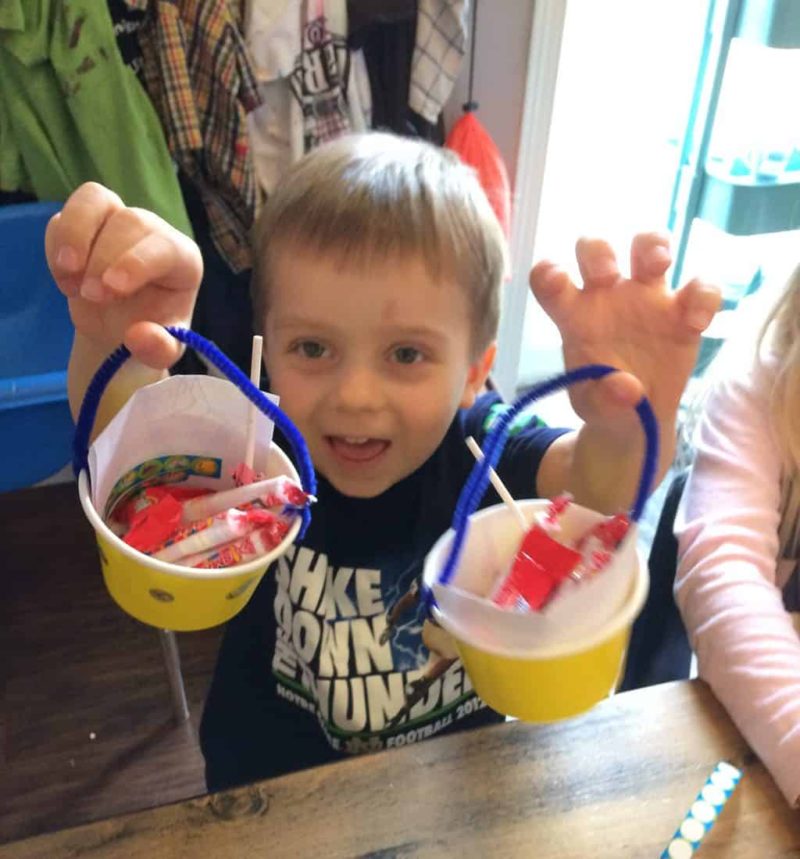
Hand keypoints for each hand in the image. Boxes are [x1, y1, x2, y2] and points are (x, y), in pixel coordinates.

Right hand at [45, 182, 202, 369]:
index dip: (136, 263)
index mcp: (182, 259)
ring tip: (69, 280)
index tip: (111, 288)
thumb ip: (158, 348)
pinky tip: (65, 281)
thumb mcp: (160, 351)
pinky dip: (56, 245)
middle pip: (129, 221)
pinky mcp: (85, 222)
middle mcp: (153, 232)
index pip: (165, 246)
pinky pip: (64, 216)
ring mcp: (117, 220)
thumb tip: (138, 337)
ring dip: (74, 237)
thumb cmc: (149, 333)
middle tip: (91, 296)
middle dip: (103, 259)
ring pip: (95, 200)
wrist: (119, 328)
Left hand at [529, 232, 719, 437]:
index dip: (548, 272)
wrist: (637, 419)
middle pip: (595, 248)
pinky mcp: (682, 312)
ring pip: (648, 245)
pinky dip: (703, 297)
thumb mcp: (594, 409)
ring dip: (653, 245)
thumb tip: (627, 388)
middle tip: (605, 276)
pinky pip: (700, 288)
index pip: (548, 279)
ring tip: (657, 266)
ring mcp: (645, 298)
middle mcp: (606, 297)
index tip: (558, 280)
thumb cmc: (604, 402)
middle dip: (599, 252)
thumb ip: (602, 399)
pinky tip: (696, 325)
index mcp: (573, 315)